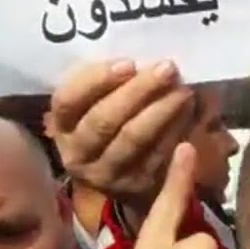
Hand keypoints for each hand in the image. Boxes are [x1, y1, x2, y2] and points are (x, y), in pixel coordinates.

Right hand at [47, 59, 193, 212]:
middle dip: (138, 91)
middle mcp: (78, 153)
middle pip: (103, 121)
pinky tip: (187, 109)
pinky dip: (173, 129)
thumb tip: (140, 64)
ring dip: (160, 111)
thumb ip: (104, 81)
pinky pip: (155, 154)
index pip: (67, 101)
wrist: (114, 171)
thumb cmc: (104, 118)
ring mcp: (105, 173)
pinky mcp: (134, 184)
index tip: (128, 64)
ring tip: (182, 89)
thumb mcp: (93, 100)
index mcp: (62, 125)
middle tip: (167, 69)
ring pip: (132, 139)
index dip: (96, 81)